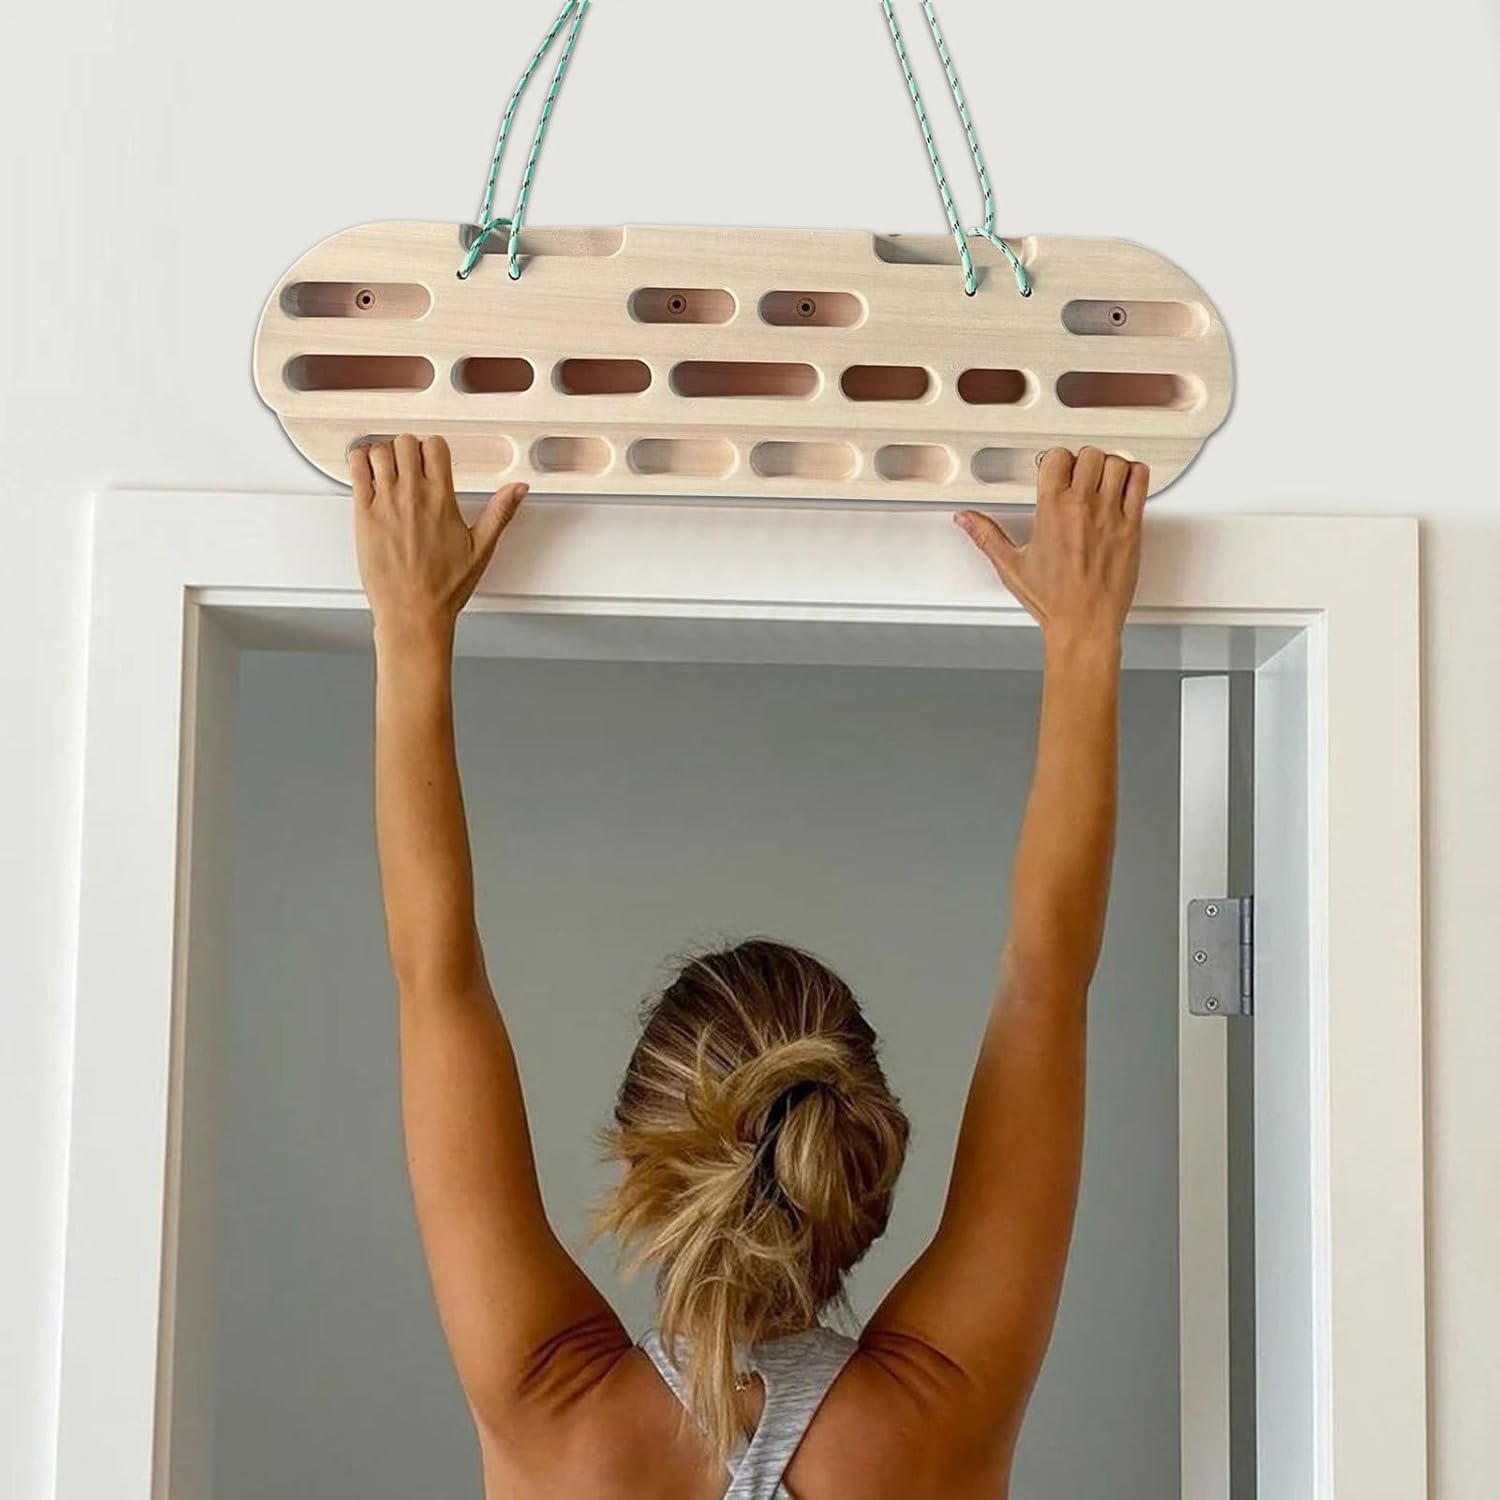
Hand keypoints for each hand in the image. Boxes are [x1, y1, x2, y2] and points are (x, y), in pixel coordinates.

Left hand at [350, 435, 527, 645]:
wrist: (412, 612)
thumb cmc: (443, 588)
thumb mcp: (481, 548)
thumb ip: (500, 512)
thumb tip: (518, 490)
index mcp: (441, 499)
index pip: (435, 447)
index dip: (434, 448)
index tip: (432, 459)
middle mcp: (412, 495)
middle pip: (405, 443)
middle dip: (408, 449)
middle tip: (409, 463)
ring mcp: (385, 502)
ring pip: (379, 450)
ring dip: (383, 453)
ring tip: (387, 467)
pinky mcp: (362, 513)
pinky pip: (356, 469)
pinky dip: (359, 460)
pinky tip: (365, 469)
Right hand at [955, 447, 1146, 652]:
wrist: (1084, 624)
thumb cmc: (1053, 601)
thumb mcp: (1011, 565)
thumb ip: (986, 535)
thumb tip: (966, 520)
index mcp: (1051, 510)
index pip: (1056, 458)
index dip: (1055, 461)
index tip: (1054, 472)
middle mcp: (1082, 507)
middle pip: (1089, 455)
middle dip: (1082, 462)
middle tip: (1078, 477)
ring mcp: (1110, 515)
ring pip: (1116, 462)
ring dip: (1109, 466)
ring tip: (1102, 480)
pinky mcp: (1132, 526)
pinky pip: (1140, 481)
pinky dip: (1134, 475)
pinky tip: (1125, 485)